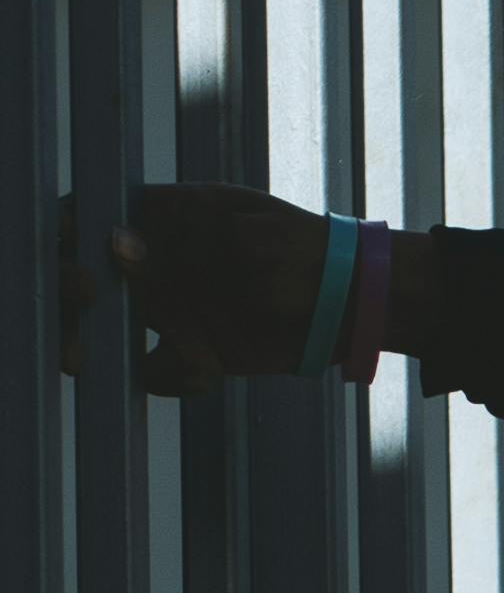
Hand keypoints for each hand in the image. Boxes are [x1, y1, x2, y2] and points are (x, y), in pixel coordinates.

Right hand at [62, 183, 336, 393]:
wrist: (356, 302)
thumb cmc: (307, 250)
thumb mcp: (253, 235)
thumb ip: (189, 239)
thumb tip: (118, 243)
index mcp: (166, 218)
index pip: (94, 215)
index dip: (66, 228)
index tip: (58, 243)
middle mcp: (161, 264)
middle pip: (87, 275)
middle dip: (67, 289)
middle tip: (85, 296)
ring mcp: (175, 309)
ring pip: (110, 330)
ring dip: (93, 345)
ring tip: (85, 361)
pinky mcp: (197, 353)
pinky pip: (159, 372)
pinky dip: (172, 378)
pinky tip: (207, 374)